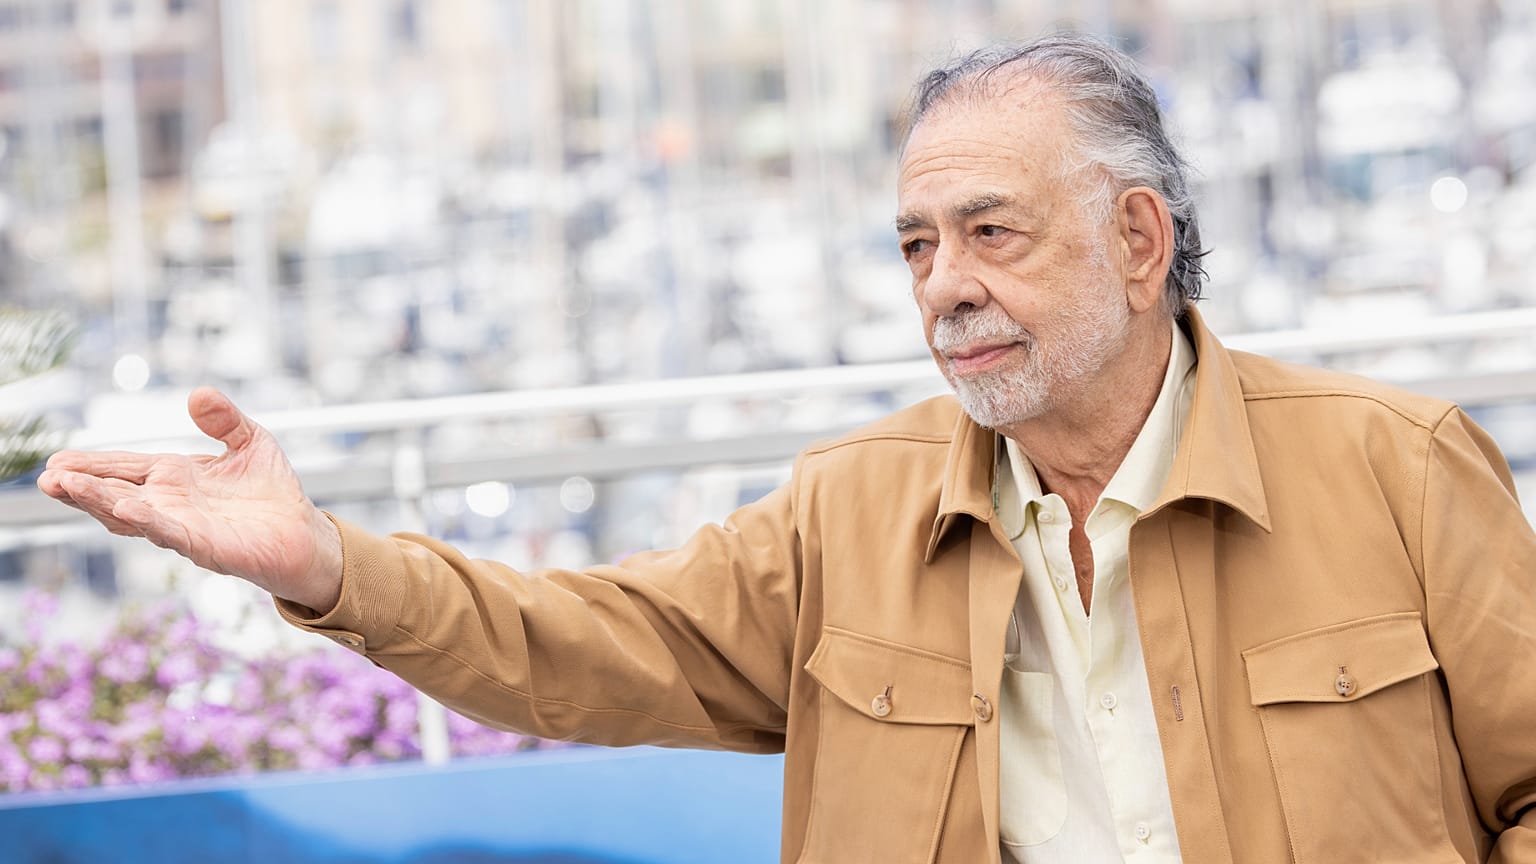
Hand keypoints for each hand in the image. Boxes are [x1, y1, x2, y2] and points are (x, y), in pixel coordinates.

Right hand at [36, 387, 342, 611]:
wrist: (304, 532)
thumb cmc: (273, 490)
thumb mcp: (251, 441)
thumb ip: (225, 419)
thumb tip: (198, 394)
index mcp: (175, 477)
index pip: (124, 468)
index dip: (91, 465)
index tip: (57, 460)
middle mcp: (170, 503)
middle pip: (114, 493)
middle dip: (80, 487)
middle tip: (47, 477)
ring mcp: (183, 527)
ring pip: (130, 515)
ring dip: (98, 502)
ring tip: (66, 487)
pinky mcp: (205, 546)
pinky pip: (170, 533)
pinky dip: (147, 520)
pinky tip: (124, 508)